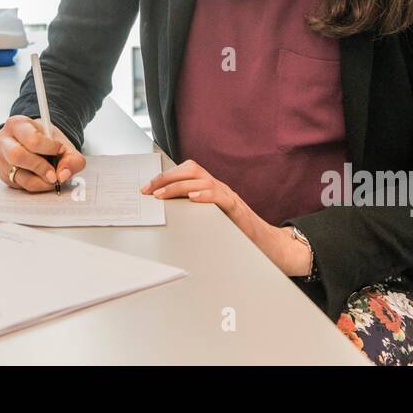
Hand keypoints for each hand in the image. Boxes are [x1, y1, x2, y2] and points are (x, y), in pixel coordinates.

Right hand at [0, 115, 85, 192]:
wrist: (36, 143)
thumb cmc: (47, 141)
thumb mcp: (63, 144)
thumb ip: (71, 159)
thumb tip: (63, 174)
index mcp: (16, 124)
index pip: (31, 138)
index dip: (49, 148)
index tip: (60, 151)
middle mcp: (3, 139)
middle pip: (18, 156)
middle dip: (40, 168)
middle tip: (54, 175)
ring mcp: (0, 158)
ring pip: (18, 175)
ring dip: (39, 181)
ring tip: (52, 178)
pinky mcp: (2, 174)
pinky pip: (18, 185)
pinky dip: (34, 185)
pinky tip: (41, 178)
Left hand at [142, 159, 312, 275]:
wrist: (265, 243)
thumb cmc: (235, 231)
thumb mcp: (209, 218)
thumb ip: (191, 211)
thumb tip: (164, 210)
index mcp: (210, 188)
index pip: (186, 171)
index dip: (165, 176)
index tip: (146, 187)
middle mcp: (218, 187)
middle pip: (191, 170)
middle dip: (166, 178)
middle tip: (148, 190)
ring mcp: (228, 196)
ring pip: (202, 180)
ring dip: (179, 186)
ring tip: (162, 195)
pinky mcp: (237, 209)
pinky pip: (221, 196)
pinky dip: (206, 195)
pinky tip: (193, 198)